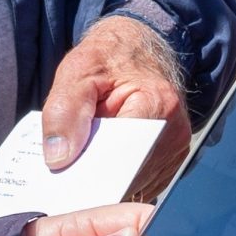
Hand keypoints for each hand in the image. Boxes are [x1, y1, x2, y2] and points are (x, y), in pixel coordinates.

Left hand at [42, 15, 190, 199]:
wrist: (136, 50)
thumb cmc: (108, 58)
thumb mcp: (77, 73)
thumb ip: (64, 112)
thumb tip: (59, 158)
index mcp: (157, 104)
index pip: (122, 154)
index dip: (92, 170)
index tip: (64, 179)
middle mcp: (175, 131)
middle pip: (129, 176)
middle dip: (97, 180)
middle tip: (65, 181)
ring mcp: (176, 148)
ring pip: (136, 185)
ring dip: (108, 183)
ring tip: (82, 170)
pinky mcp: (171, 159)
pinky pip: (141, 184)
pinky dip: (119, 181)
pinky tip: (99, 168)